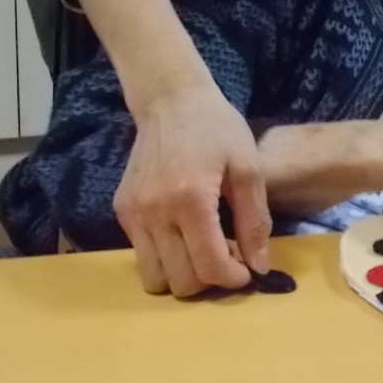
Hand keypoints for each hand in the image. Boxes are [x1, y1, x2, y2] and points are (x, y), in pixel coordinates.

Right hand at [114, 82, 271, 297]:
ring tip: (204, 251)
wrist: (171, 100)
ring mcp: (133, 214)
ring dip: (184, 276)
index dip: (233, 279)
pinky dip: (165, 258)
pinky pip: (142, 256)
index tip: (248, 270)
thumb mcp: (248, 168)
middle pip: (181, 282)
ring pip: (155, 279)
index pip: (209, 266)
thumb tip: (259, 267)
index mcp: (190, 200)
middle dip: (210, 280)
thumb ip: (255, 220)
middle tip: (228, 257)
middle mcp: (155, 212)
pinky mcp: (122, 211)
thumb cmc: (217, 128)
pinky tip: (185, 235)